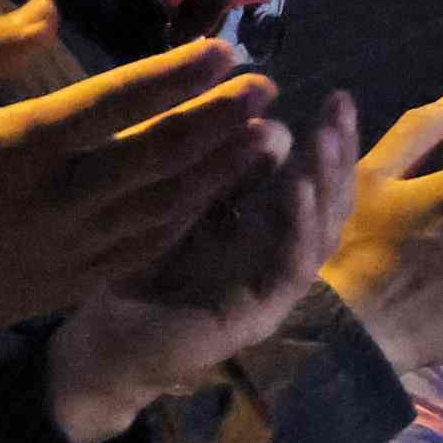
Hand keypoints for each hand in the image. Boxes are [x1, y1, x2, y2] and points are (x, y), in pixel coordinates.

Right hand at [0, 0, 284, 346]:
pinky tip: (210, 198)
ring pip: (165, 207)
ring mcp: (68, 249)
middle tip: (267, 89)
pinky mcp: (66, 283)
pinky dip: (184, 221)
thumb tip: (49, 9)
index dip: (179, 74)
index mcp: (18, 146)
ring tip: (262, 140)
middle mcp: (57, 200)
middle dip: (220, 118)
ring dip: (218, 171)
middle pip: (161, 155)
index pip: (119, 101)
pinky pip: (143, 250)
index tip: (224, 50)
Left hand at [46, 89, 367, 441]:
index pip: (312, 181)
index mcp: (261, 231)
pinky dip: (298, 226)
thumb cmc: (134, 273)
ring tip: (326, 137)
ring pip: (320, 232)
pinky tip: (297, 186)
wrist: (100, 345)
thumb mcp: (177, 203)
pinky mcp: (258, 316)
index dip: (328, 142)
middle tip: (342, 105)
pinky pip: (290, 268)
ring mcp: (271, 289)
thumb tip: (261, 117)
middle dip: (338, 153)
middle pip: (326, 202)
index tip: (335, 97)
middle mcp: (275, 257)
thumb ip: (217, 170)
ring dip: (326, 183)